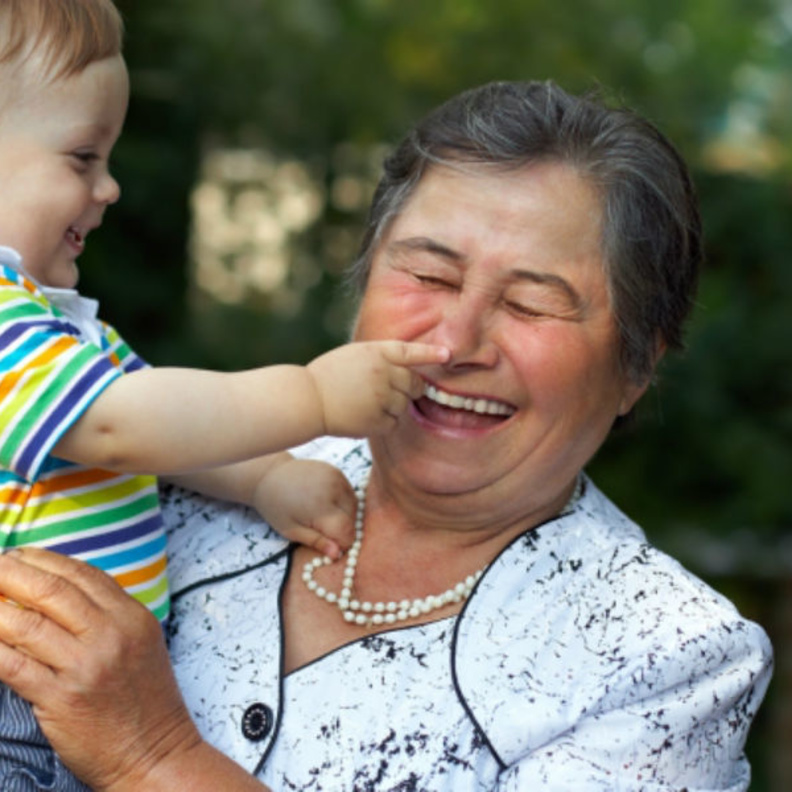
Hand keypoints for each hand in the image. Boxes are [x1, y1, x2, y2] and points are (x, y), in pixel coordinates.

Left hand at [0, 549, 201, 791]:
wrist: (155, 753)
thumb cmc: (146, 701)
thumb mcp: (141, 644)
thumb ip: (109, 615)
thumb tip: (59, 592)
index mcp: (132, 617)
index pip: (83, 574)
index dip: (45, 560)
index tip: (19, 555)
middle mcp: (111, 635)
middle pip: (52, 590)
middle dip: (12, 572)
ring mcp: (86, 666)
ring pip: (26, 624)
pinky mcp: (61, 698)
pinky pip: (13, 665)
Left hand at [253, 458, 355, 559]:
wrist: (269, 475)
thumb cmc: (276, 507)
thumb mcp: (291, 530)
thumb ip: (316, 542)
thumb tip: (337, 554)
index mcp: (320, 507)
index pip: (346, 532)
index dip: (341, 543)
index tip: (329, 546)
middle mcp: (332, 489)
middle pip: (352, 519)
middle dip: (342, 530)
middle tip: (321, 530)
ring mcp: (336, 477)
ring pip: (354, 506)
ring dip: (345, 516)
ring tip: (324, 516)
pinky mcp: (336, 471)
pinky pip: (349, 492)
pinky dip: (343, 502)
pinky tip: (327, 504)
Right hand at [307, 340, 448, 436]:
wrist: (308, 400)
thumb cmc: (328, 376)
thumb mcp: (354, 355)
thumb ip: (380, 358)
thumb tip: (406, 371)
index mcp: (377, 353)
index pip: (410, 352)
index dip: (430, 354)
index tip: (448, 355)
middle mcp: (384, 373)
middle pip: (414, 384)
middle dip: (409, 388)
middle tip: (388, 391)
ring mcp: (382, 398)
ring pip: (404, 405)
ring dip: (392, 406)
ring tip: (365, 403)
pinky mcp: (378, 420)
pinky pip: (394, 423)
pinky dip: (384, 422)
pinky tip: (363, 416)